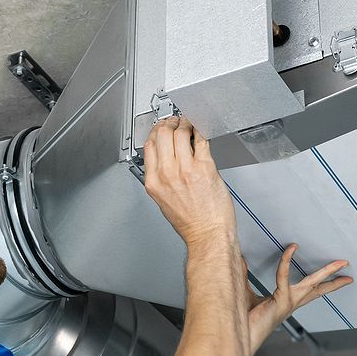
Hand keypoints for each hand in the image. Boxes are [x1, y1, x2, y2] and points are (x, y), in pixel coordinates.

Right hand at [141, 116, 236, 244]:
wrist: (208, 234)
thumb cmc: (190, 223)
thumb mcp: (163, 201)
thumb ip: (161, 179)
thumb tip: (165, 161)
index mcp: (154, 182)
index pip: (149, 146)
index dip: (155, 132)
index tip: (160, 128)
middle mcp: (167, 173)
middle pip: (162, 134)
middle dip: (169, 123)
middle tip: (175, 121)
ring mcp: (186, 169)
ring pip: (181, 133)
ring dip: (185, 124)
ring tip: (189, 124)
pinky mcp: (205, 167)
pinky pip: (201, 140)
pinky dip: (200, 131)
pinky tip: (201, 131)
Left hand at [248, 244, 351, 349]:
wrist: (240, 338)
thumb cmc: (242, 320)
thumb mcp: (244, 293)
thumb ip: (244, 276)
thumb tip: (239, 258)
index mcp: (286, 302)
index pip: (309, 291)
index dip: (321, 281)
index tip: (331, 273)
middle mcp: (291, 303)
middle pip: (318, 289)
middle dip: (334, 279)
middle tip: (347, 269)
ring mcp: (288, 303)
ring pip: (312, 283)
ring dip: (327, 272)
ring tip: (341, 263)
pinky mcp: (280, 301)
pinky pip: (284, 277)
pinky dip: (287, 262)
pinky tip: (291, 249)